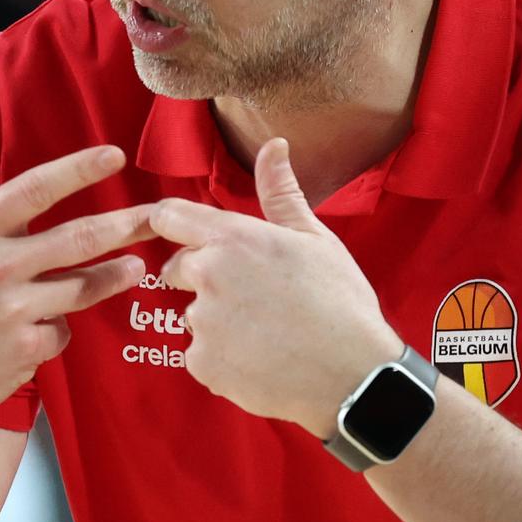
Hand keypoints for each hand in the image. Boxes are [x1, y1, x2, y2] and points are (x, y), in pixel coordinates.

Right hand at [0, 132, 154, 436]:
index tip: (114, 156)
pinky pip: (61, 332)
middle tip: (159, 216)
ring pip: (81, 288)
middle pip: (77, 239)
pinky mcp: (22, 352)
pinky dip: (58, 327)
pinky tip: (45, 328)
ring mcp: (10, 312)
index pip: (34, 190)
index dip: (78, 170)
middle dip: (125, 224)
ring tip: (135, 267)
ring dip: (114, 276)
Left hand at [148, 137, 403, 438]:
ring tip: (264, 331)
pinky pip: (201, 354)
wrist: (353, 375)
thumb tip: (272, 146)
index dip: (173, 224)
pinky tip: (260, 359)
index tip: (187, 237)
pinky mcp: (203, 363)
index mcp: (233, 238)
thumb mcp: (315, 239)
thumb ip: (280, 193)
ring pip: (193, 314)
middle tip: (249, 295)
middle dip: (202, 277)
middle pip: (176, 268)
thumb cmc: (340, 302)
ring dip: (216, 321)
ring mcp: (202, 322)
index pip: (169, 216)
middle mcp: (208, 275)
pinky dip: (222, 358)